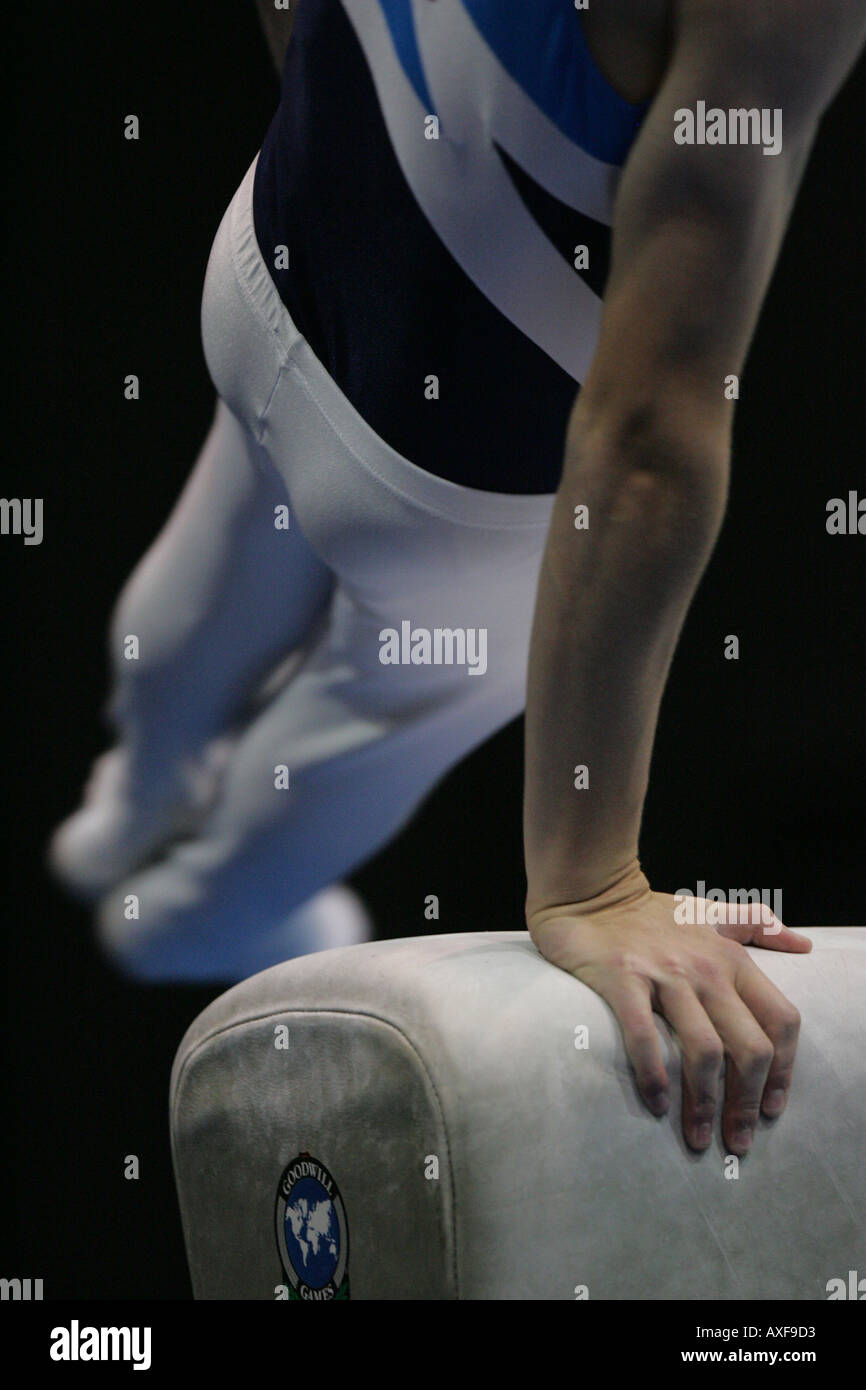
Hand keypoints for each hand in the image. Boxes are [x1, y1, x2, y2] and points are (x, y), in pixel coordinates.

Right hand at [527, 869, 810, 1154]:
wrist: (591, 890)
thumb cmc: (650, 911)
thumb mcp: (712, 914)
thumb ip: (758, 926)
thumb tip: (804, 943)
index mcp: (732, 959)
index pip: (781, 1021)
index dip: (785, 1071)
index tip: (773, 1109)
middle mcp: (707, 969)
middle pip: (750, 1048)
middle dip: (748, 1103)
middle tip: (737, 1140)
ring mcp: (666, 974)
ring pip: (704, 1051)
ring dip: (705, 1104)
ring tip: (699, 1137)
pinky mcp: (623, 978)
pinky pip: (644, 1036)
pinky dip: (653, 1076)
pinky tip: (656, 1105)